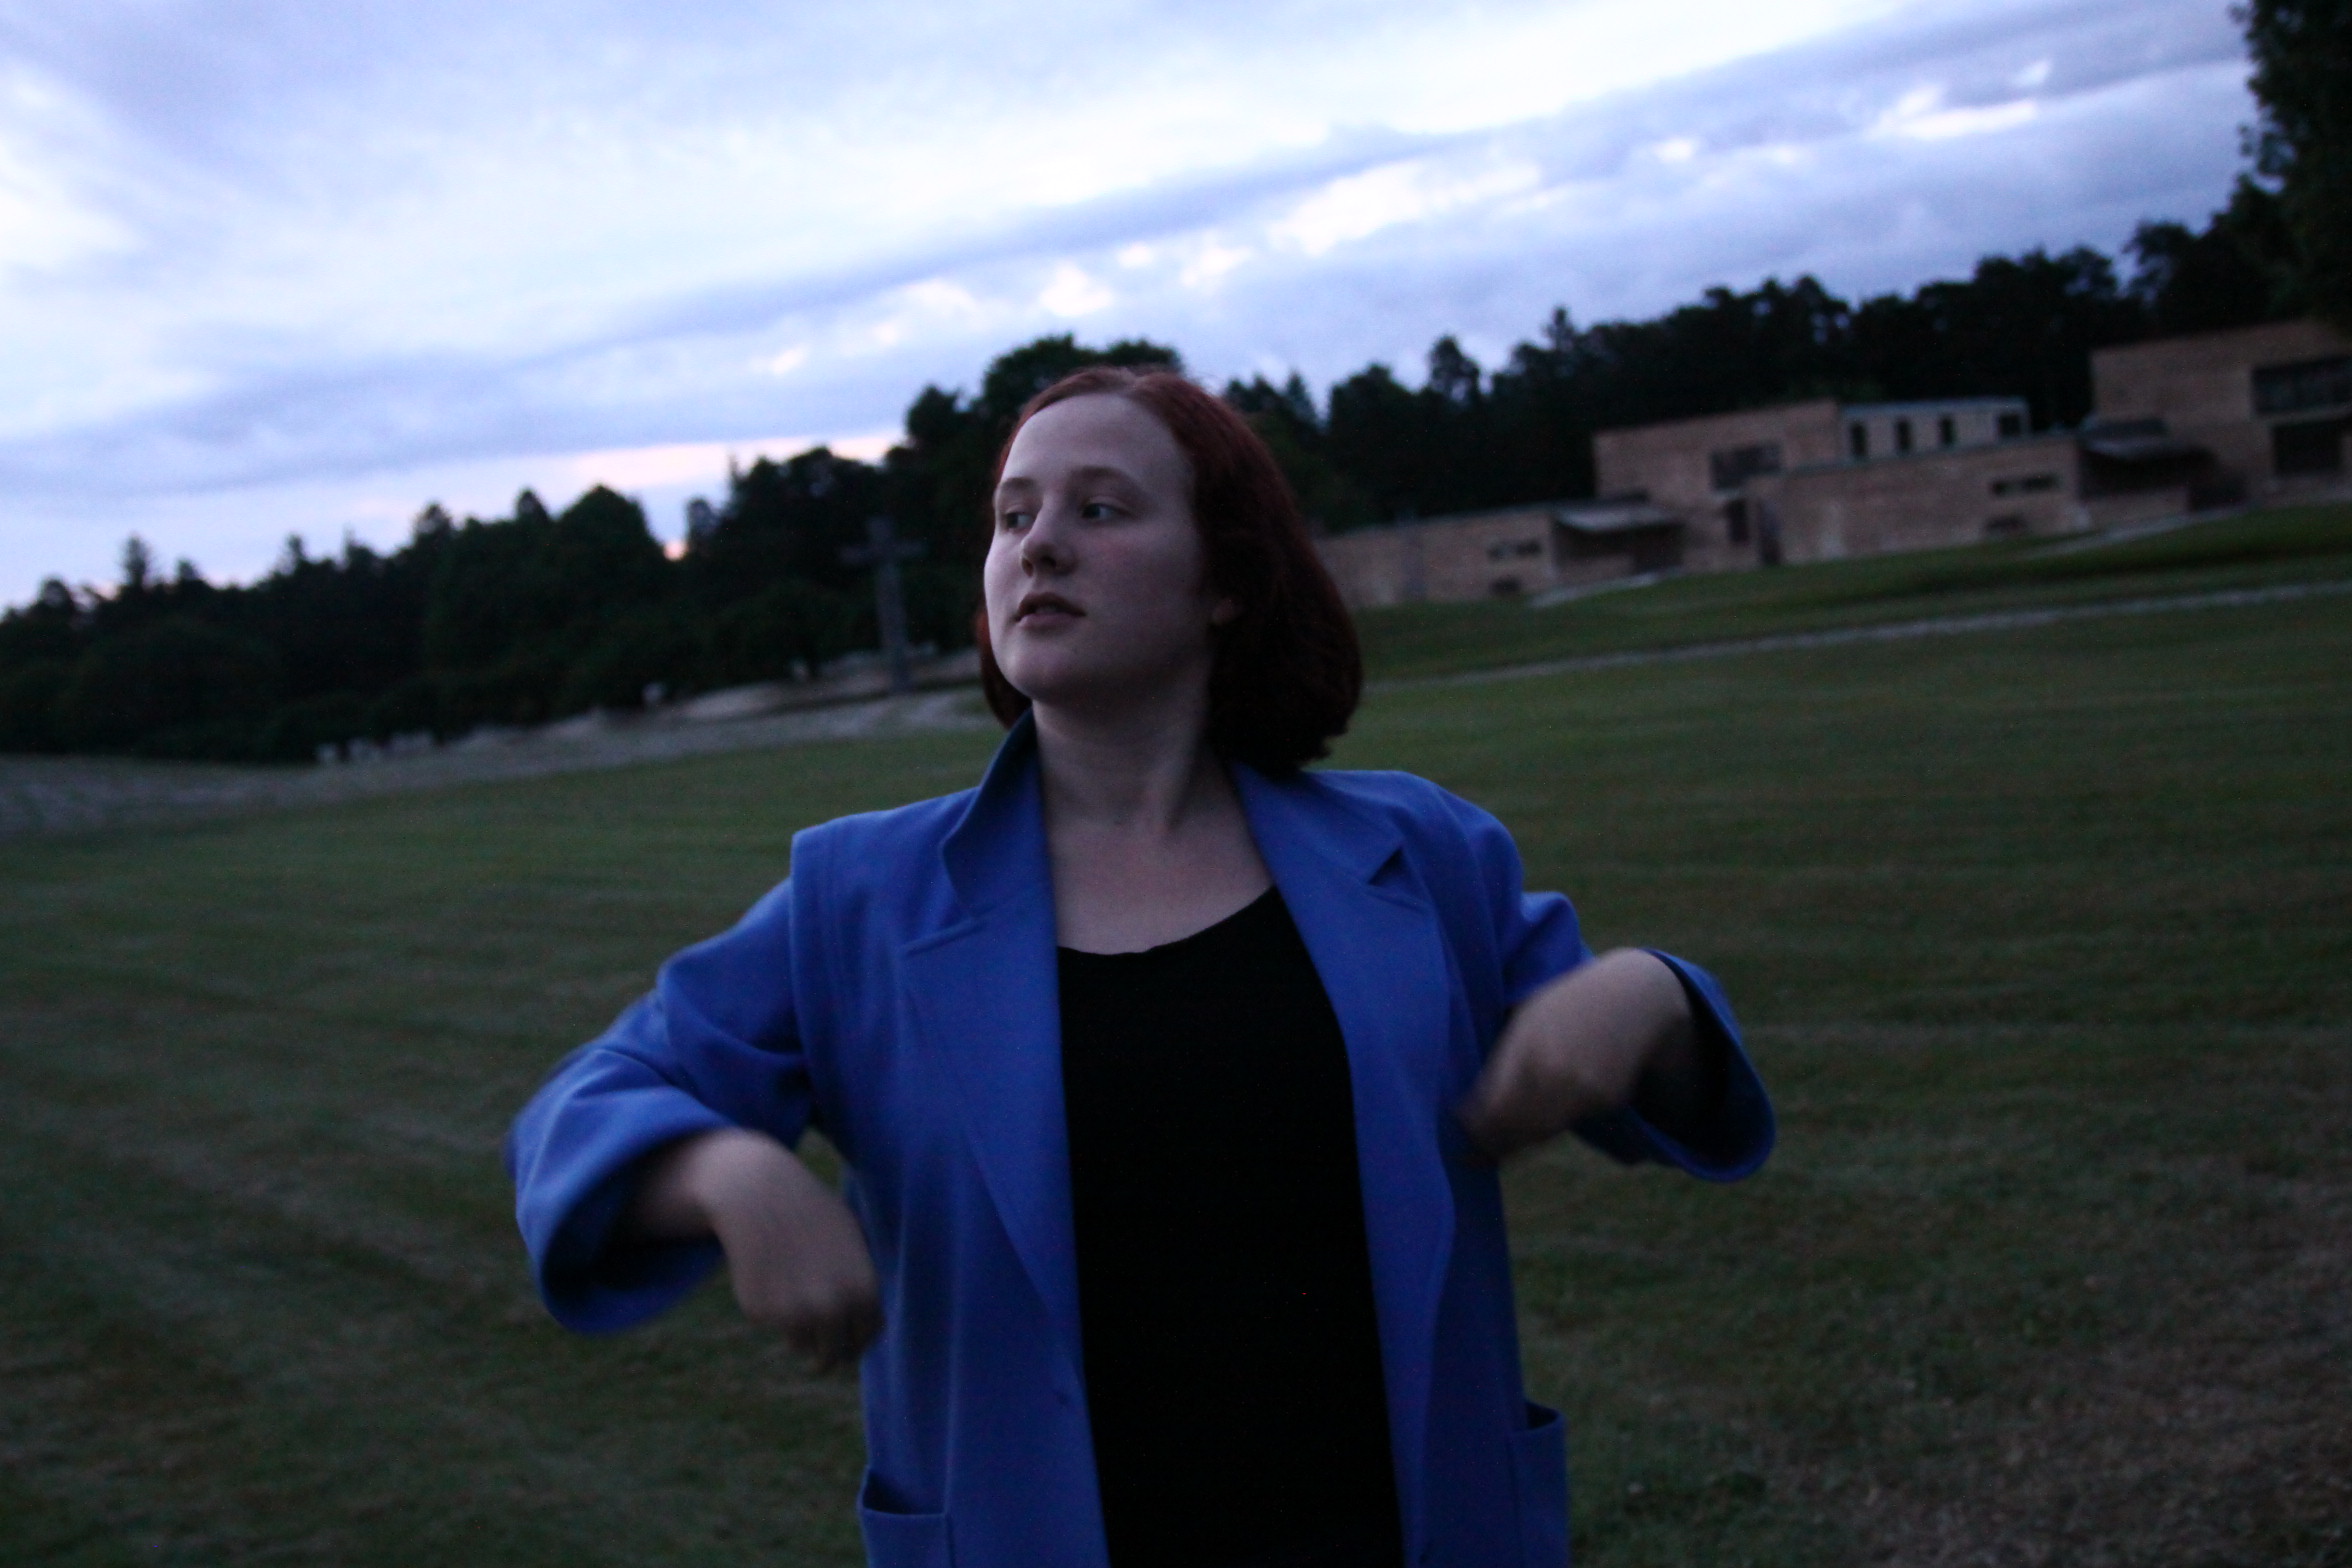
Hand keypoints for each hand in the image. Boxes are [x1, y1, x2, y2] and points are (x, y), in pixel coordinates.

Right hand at [630, 1129, 882, 1370]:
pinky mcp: (760, 1312)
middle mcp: (831, 1308)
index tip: (850, 1344)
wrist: (759, 1195)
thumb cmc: (810, 1214)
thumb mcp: (851, 1242)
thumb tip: (866, 1327)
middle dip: (830, 1359)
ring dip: (800, 1332)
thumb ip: (859, 1284)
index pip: (867, 1336)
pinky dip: (771, 1308)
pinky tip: (767, 1274)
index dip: (859, 1342)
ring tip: (792, 1291)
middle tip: (823, 1360)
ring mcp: (794, 1313)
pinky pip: (772, 1322)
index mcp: (863, 1290)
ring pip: (802, 1346)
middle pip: (834, 1356)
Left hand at [1457, 948, 1699, 1161]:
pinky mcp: (1605, 1102)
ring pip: (1540, 1134)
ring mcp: (1584, 1093)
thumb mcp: (1526, 1021)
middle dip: (1489, 1143)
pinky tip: (1529, 1128)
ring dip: (1513, 1145)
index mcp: (1528, 1050)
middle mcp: (1556, 1076)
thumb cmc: (1566, 1004)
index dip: (1473, 1125)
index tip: (1460, 1127)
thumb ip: (1503, 1063)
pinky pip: (1566, 1124)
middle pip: (1515, 1128)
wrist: (1631, 1000)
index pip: (1493, 1107)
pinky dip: (1544, 1129)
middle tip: (1471, 1153)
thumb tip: (1473, 1106)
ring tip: (1493, 1149)